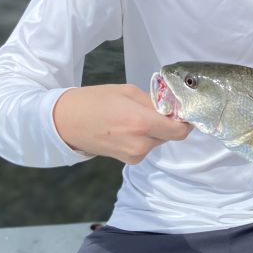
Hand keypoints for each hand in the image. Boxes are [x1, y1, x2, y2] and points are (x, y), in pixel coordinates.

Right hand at [52, 84, 192, 163]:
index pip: (180, 131)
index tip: (184, 110)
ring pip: (158, 141)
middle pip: (170, 135)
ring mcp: (134, 155)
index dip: (186, 120)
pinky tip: (128, 126)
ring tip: (136, 115)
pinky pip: (147, 146)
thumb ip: (153, 101)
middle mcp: (141, 144)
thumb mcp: (127, 92)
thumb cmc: (94, 101)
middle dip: (168, 122)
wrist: (66, 122)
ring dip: (155, 129)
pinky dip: (145, 136)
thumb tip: (173, 107)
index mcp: (141, 123)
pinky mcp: (129, 160)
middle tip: (157, 107)